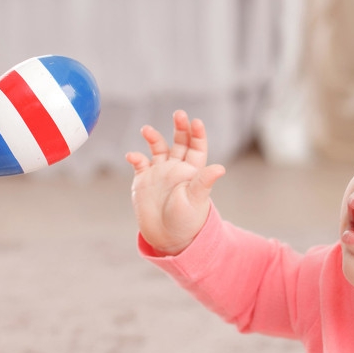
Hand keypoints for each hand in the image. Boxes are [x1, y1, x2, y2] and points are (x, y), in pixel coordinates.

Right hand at [125, 110, 224, 255]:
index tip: (196, 122)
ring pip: (157, 148)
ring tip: (146, 130)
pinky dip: (135, 157)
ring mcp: (159, 172)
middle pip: (179, 142)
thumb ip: (204, 182)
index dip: (197, 134)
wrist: (166, 238)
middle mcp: (176, 168)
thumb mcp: (196, 200)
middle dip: (180, 127)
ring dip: (153, 137)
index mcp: (192, 172)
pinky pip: (139, 163)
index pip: (196, 147)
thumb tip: (221, 168)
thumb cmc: (187, 221)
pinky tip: (132, 156)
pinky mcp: (143, 180)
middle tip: (179, 114)